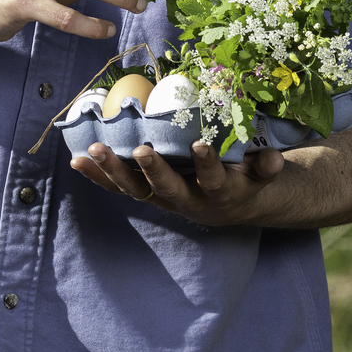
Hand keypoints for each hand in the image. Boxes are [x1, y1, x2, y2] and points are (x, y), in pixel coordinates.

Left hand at [71, 139, 286, 227]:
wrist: (231, 207)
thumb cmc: (246, 180)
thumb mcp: (262, 175)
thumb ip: (268, 168)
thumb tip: (273, 160)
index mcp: (218, 192)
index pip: (213, 180)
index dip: (207, 165)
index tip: (202, 145)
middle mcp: (187, 199)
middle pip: (167, 188)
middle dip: (153, 170)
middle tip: (140, 150)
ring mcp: (162, 198)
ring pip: (136, 189)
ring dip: (114, 170)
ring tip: (94, 150)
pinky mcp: (145, 193)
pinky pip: (119, 187)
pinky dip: (98, 176)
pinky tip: (77, 161)